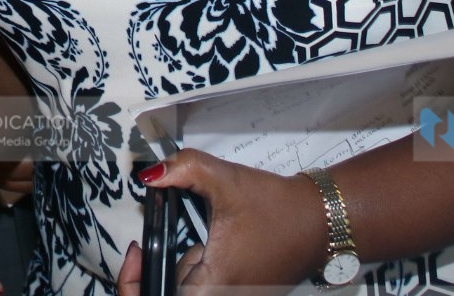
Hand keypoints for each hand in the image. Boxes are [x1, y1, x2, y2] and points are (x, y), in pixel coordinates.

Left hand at [113, 154, 324, 291]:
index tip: (136, 251)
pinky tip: (209, 252)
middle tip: (160, 244)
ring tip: (198, 245)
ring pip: (186, 293)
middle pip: (168, 294)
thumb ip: (183, 170)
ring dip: (180, 273)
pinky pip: (203, 292)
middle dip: (157, 271)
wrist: (319, 220)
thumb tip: (149, 174)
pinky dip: (196, 275)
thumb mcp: (225, 180)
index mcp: (215, 284)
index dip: (133, 281)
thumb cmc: (277, 207)